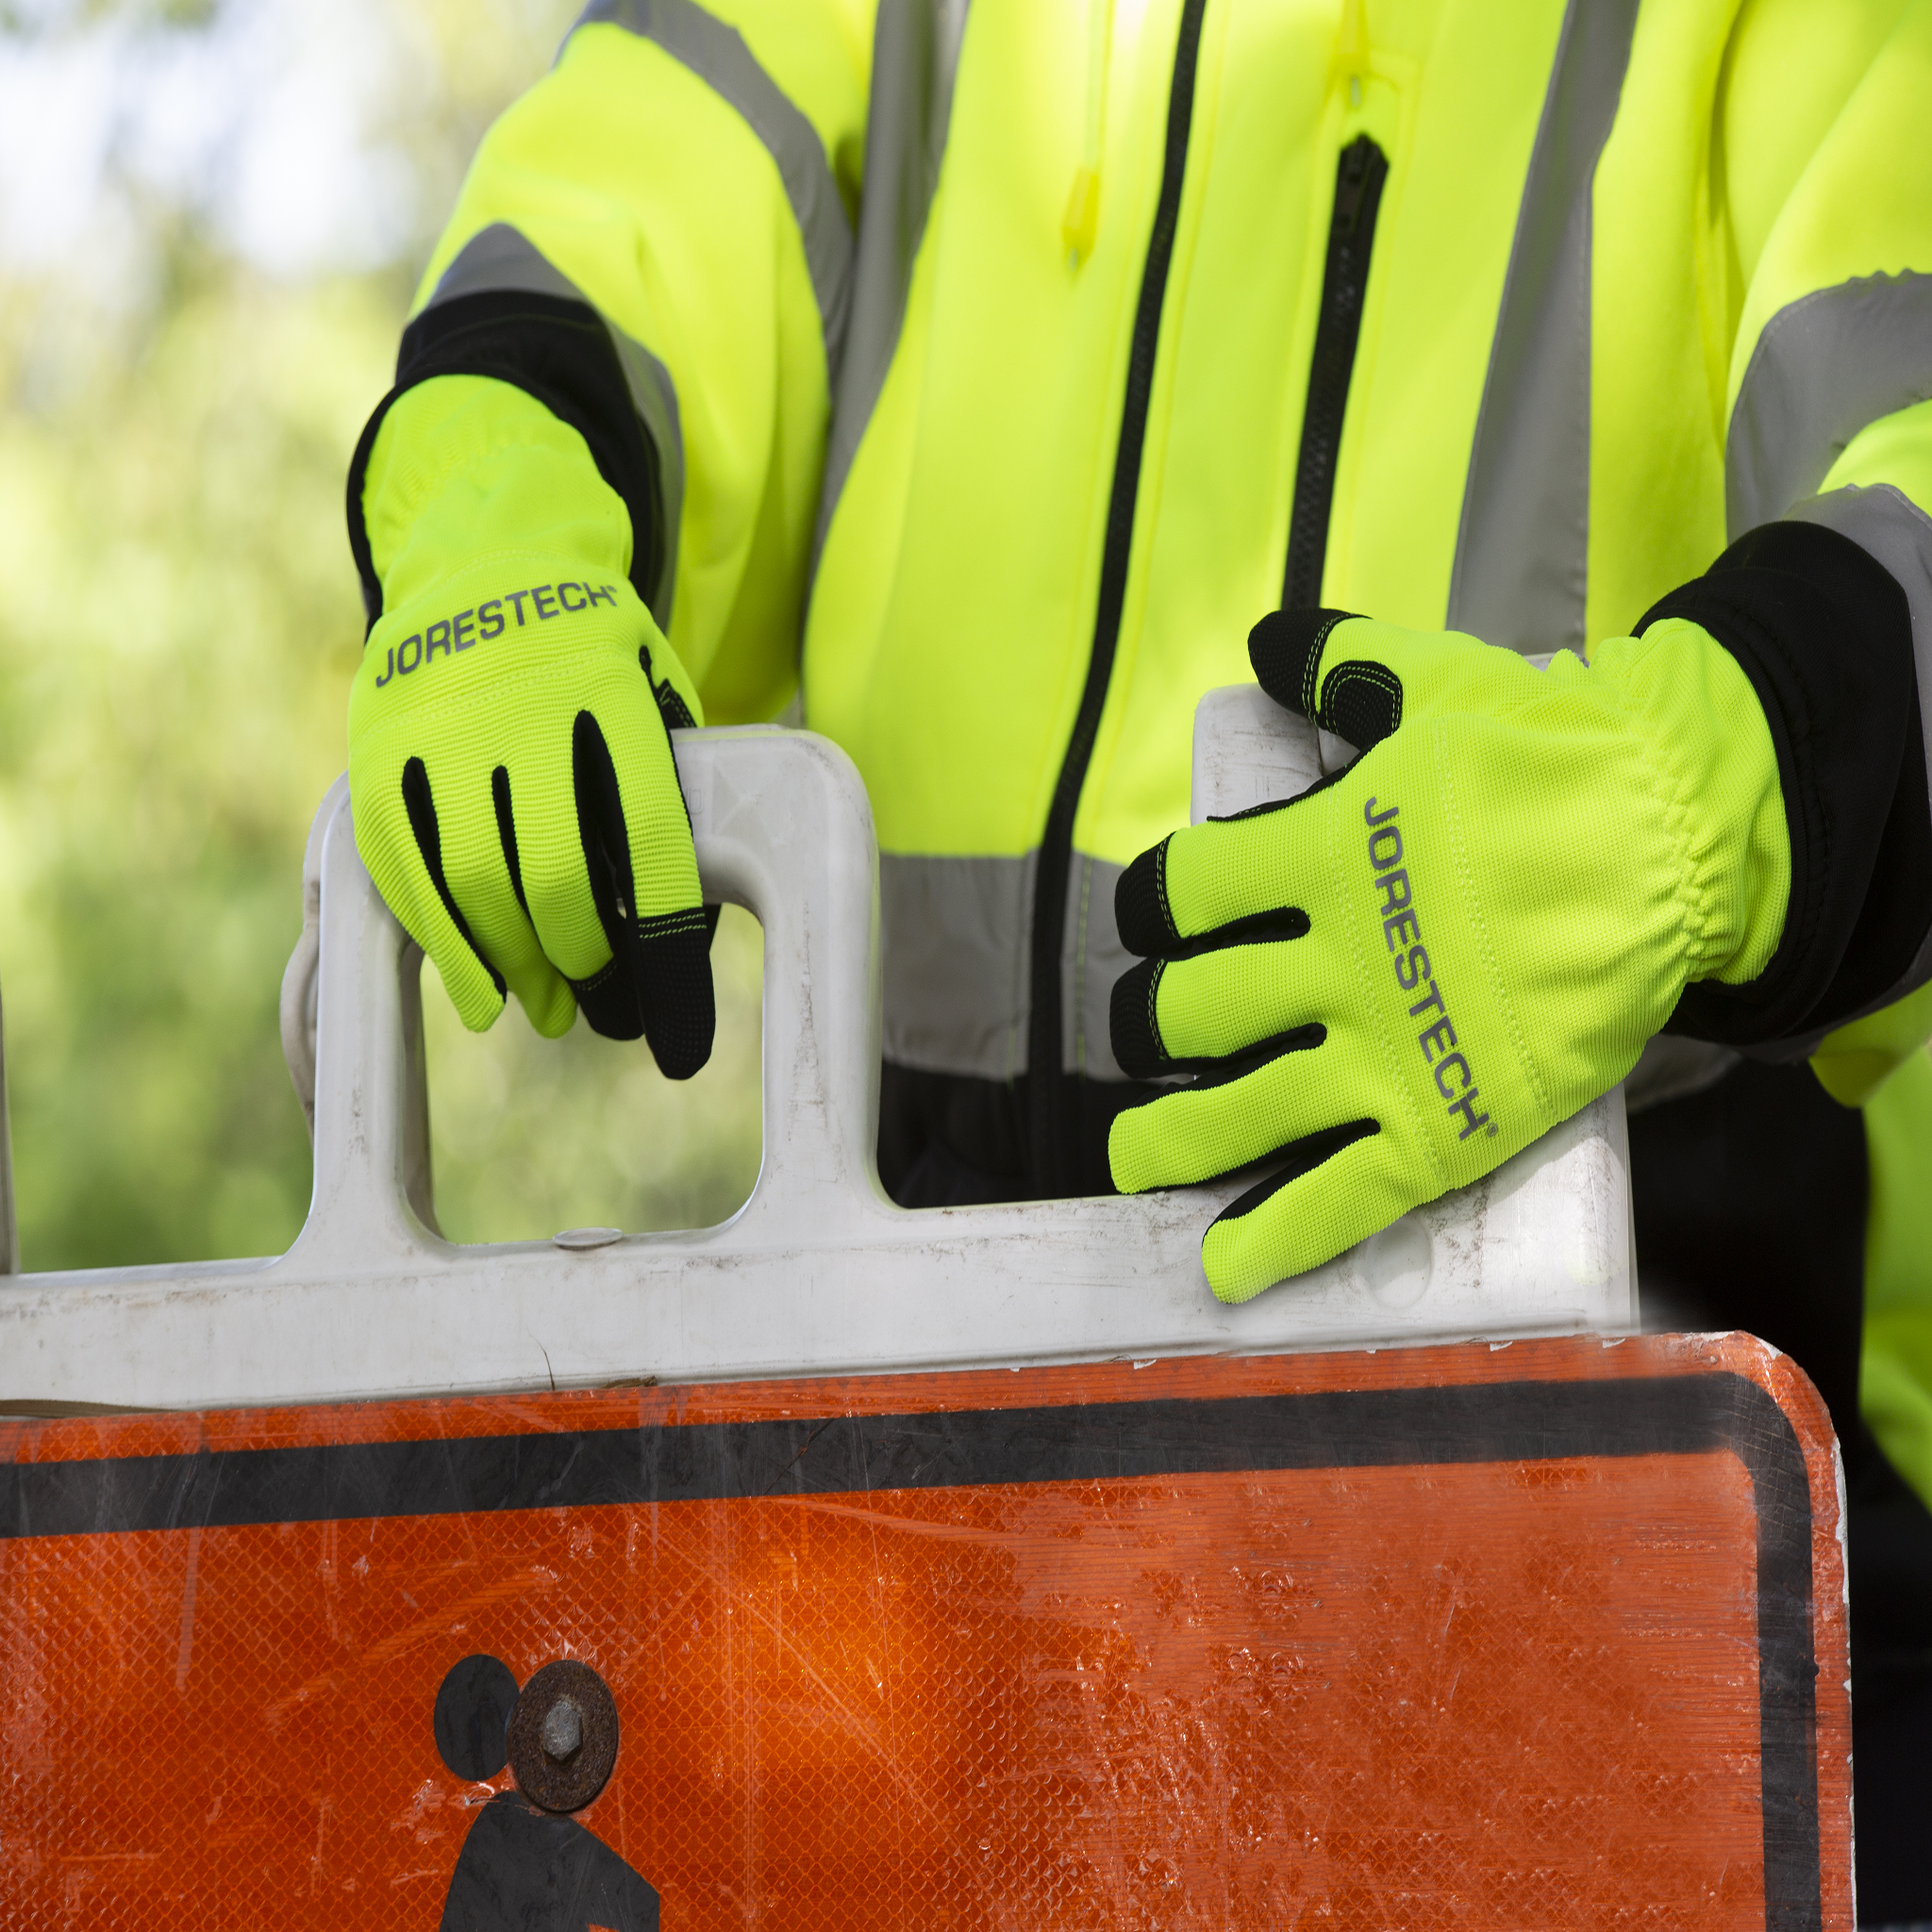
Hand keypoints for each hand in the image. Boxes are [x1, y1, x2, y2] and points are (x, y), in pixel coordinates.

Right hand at [348, 553, 713, 1075]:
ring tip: (546, 1008)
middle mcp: (522, 706)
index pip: (651, 841)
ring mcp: (441, 728)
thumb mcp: (655, 691)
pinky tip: (478, 994)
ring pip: (473, 880)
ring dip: (513, 966)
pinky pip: (405, 870)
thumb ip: (670, 788)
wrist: (484, 562)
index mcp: (612, 691)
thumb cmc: (597, 659)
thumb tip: (694, 933)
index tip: (683, 1034)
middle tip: (596, 1001)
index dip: (669, 950)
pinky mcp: (379, 752)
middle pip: (553, 871)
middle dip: (582, 960)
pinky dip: (442, 945)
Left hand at [1108, 607, 1787, 1300]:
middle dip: (1151, 1027)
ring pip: (1240, 1112)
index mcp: (1316, 853)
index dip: (1147, 912)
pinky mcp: (1444, 1124)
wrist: (1680, 837)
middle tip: (1152, 1036)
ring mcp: (1385, 1050)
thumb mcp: (1438, 684)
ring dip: (1171, 1143)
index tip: (1151, 926)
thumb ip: (1342, 667)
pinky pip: (1342, 1196)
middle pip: (1189, 1011)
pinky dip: (1277, 1240)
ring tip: (1134, 1161)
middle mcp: (1331, 960)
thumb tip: (1271, 644)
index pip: (1178, 894)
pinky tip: (1224, 1271)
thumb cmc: (1559, 756)